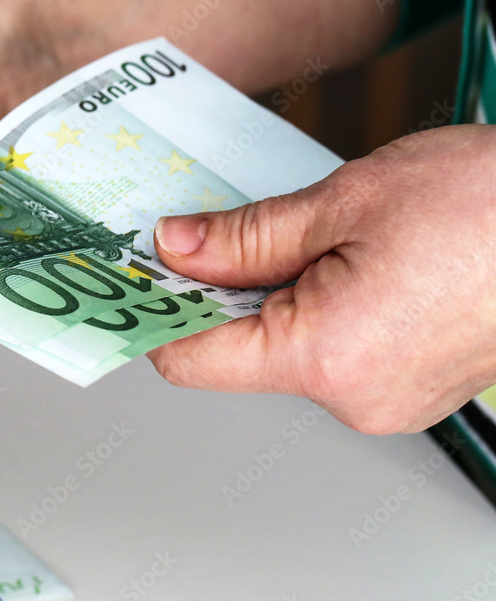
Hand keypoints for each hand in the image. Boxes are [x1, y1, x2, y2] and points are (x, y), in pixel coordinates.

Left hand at [148, 125, 495, 433]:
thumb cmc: (490, 207)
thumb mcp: (344, 200)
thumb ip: (244, 237)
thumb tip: (176, 249)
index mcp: (327, 355)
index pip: (193, 359)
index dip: (158, 314)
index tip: (140, 279)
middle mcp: (355, 397)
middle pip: (238, 354)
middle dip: (223, 293)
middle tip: (231, 233)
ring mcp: (385, 401)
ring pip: (285, 352)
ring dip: (278, 296)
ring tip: (325, 241)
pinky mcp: (406, 389)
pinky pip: (329, 354)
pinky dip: (318, 310)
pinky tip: (351, 265)